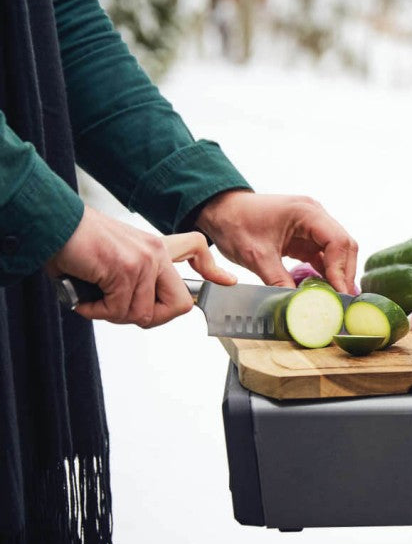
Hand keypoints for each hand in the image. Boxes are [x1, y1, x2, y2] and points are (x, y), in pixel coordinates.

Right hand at [47, 208, 231, 326]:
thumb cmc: (74, 244)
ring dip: (113, 315)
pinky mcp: (126, 269)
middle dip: (152, 318)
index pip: (197, 248)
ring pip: (143, 314)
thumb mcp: (112, 261)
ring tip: (93, 298)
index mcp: (155, 247)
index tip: (227, 281)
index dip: (212, 270)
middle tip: (122, 311)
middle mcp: (155, 252)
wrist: (52, 225)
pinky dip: (97, 312)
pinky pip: (120, 311)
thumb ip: (131, 282)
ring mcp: (144, 260)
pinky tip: (84, 299)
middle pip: (181, 304)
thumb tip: (134, 311)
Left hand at [195, 190, 357, 292]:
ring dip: (338, 274)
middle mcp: (315, 215)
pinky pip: (323, 255)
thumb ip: (279, 280)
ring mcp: (312, 225)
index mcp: (306, 212)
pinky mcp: (306, 236)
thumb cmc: (235, 223)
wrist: (220, 211)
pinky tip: (325, 290)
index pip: (337, 241)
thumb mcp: (256, 256)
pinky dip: (326, 272)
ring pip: (337, 251)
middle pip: (344, 246)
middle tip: (343, 300)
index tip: (339, 293)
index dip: (341, 269)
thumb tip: (296, 304)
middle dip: (344, 273)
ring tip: (337, 299)